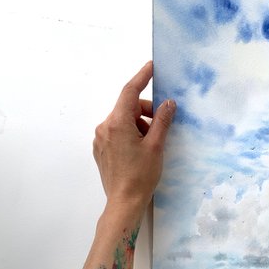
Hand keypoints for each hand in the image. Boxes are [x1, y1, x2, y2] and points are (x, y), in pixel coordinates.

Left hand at [93, 61, 175, 214]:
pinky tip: (140, 150)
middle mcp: (104, 127)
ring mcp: (100, 139)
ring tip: (151, 145)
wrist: (124, 202)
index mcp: (117, 123)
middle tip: (162, 125)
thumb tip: (168, 103)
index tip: (151, 66)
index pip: (130, 92)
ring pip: (123, 121)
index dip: (142, 77)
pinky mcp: (100, 149)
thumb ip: (162, 120)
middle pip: (127, 108)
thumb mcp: (156, 145)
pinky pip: (117, 132)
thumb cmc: (141, 175)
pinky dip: (130, 134)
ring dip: (139, 125)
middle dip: (146, 111)